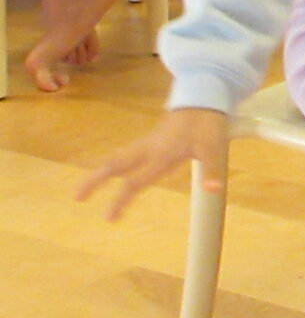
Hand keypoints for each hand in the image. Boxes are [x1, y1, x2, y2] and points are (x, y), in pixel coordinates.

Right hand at [77, 109, 228, 221]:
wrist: (203, 98)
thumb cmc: (207, 125)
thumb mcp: (213, 148)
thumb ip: (211, 170)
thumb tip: (214, 189)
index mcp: (160, 156)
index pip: (134, 182)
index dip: (120, 201)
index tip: (108, 219)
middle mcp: (148, 149)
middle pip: (114, 165)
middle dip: (94, 181)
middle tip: (76, 197)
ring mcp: (147, 143)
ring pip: (117, 158)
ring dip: (101, 171)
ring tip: (86, 187)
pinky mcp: (150, 139)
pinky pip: (125, 153)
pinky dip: (114, 164)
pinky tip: (113, 171)